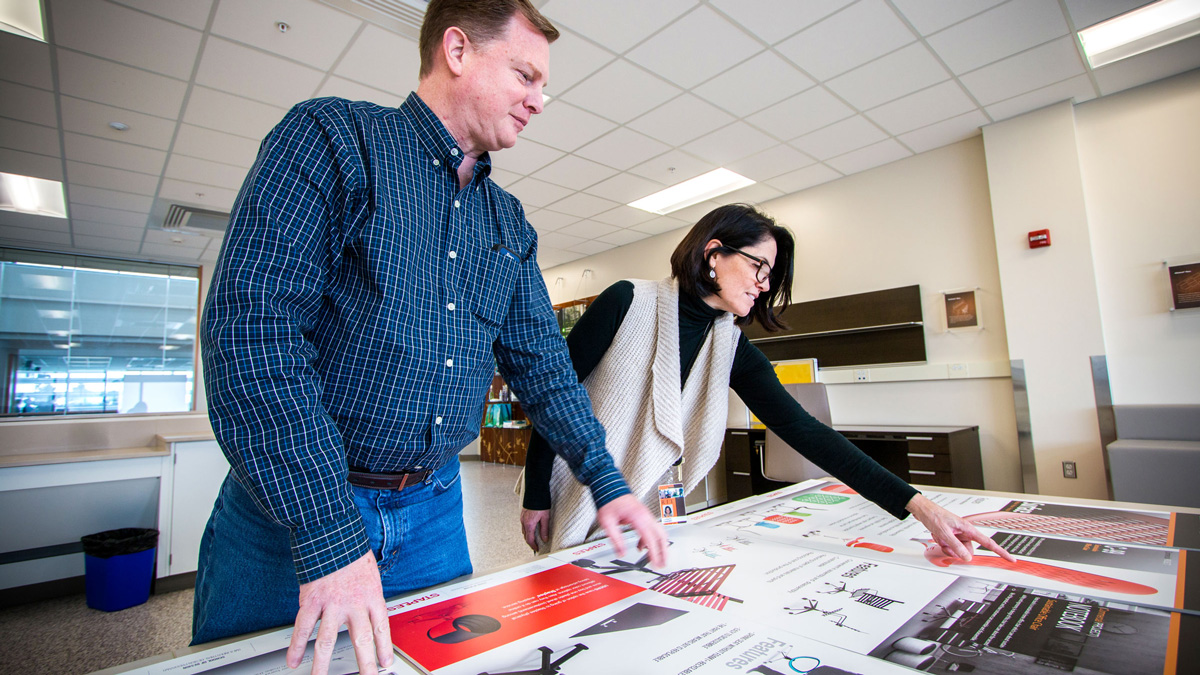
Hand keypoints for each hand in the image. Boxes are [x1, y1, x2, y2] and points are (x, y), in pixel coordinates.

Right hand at [288, 551, 392, 674]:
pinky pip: (303, 628)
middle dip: (365, 664)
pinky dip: (296, 646)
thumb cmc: (352, 551)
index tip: (386, 663)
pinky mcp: (312, 601)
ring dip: (323, 665)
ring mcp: (332, 604)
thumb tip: (370, 614)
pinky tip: (293, 660)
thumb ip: (369, 596)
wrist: (332, 533)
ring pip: (327, 642)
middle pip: (361, 641)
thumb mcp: (371, 574)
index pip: (381, 629)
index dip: (384, 648)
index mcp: (373, 596)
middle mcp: (355, 604)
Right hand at [520, 508, 549, 552]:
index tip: (537, 549)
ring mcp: (522, 518)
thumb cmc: (541, 504)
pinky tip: (532, 528)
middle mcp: (523, 522)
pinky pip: (523, 524)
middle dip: (530, 542)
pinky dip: (527, 529)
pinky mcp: (522, 514)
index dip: (533, 546)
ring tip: (535, 538)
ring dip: (528, 535)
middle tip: (536, 545)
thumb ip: (544, 530)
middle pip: (525, 536)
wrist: (535, 492)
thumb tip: (545, 539)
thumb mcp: (545, 518)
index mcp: (529, 524)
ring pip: (524, 530)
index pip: (529, 539)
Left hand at [595, 494, 667, 567]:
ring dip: (660, 546)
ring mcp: (647, 514)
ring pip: (660, 532)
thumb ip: (615, 539)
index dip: (654, 553)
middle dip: (664, 552)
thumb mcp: (607, 522)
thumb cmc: (609, 501)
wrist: (610, 487)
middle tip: (662, 564)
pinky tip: (643, 547)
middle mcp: (646, 516)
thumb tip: (621, 553)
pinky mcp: (644, 515)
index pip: (650, 539)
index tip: (656, 564)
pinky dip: (652, 539)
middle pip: (661, 536)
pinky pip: (653, 529)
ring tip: (658, 558)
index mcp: (638, 517)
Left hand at [906, 493, 1016, 562]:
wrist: (924, 510)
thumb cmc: (934, 516)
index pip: (988, 543)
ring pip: (958, 551)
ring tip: (940, 537)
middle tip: (945, 541)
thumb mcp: (944, 534)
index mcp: (968, 529)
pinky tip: (938, 537)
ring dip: (948, 547)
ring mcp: (958, 535)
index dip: (1000, 552)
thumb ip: (956, 547)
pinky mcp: (952, 537)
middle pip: (969, 552)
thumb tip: (967, 558)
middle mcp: (965, 533)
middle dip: (956, 551)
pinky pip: (951, 548)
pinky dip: (943, 545)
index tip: (1010, 559)